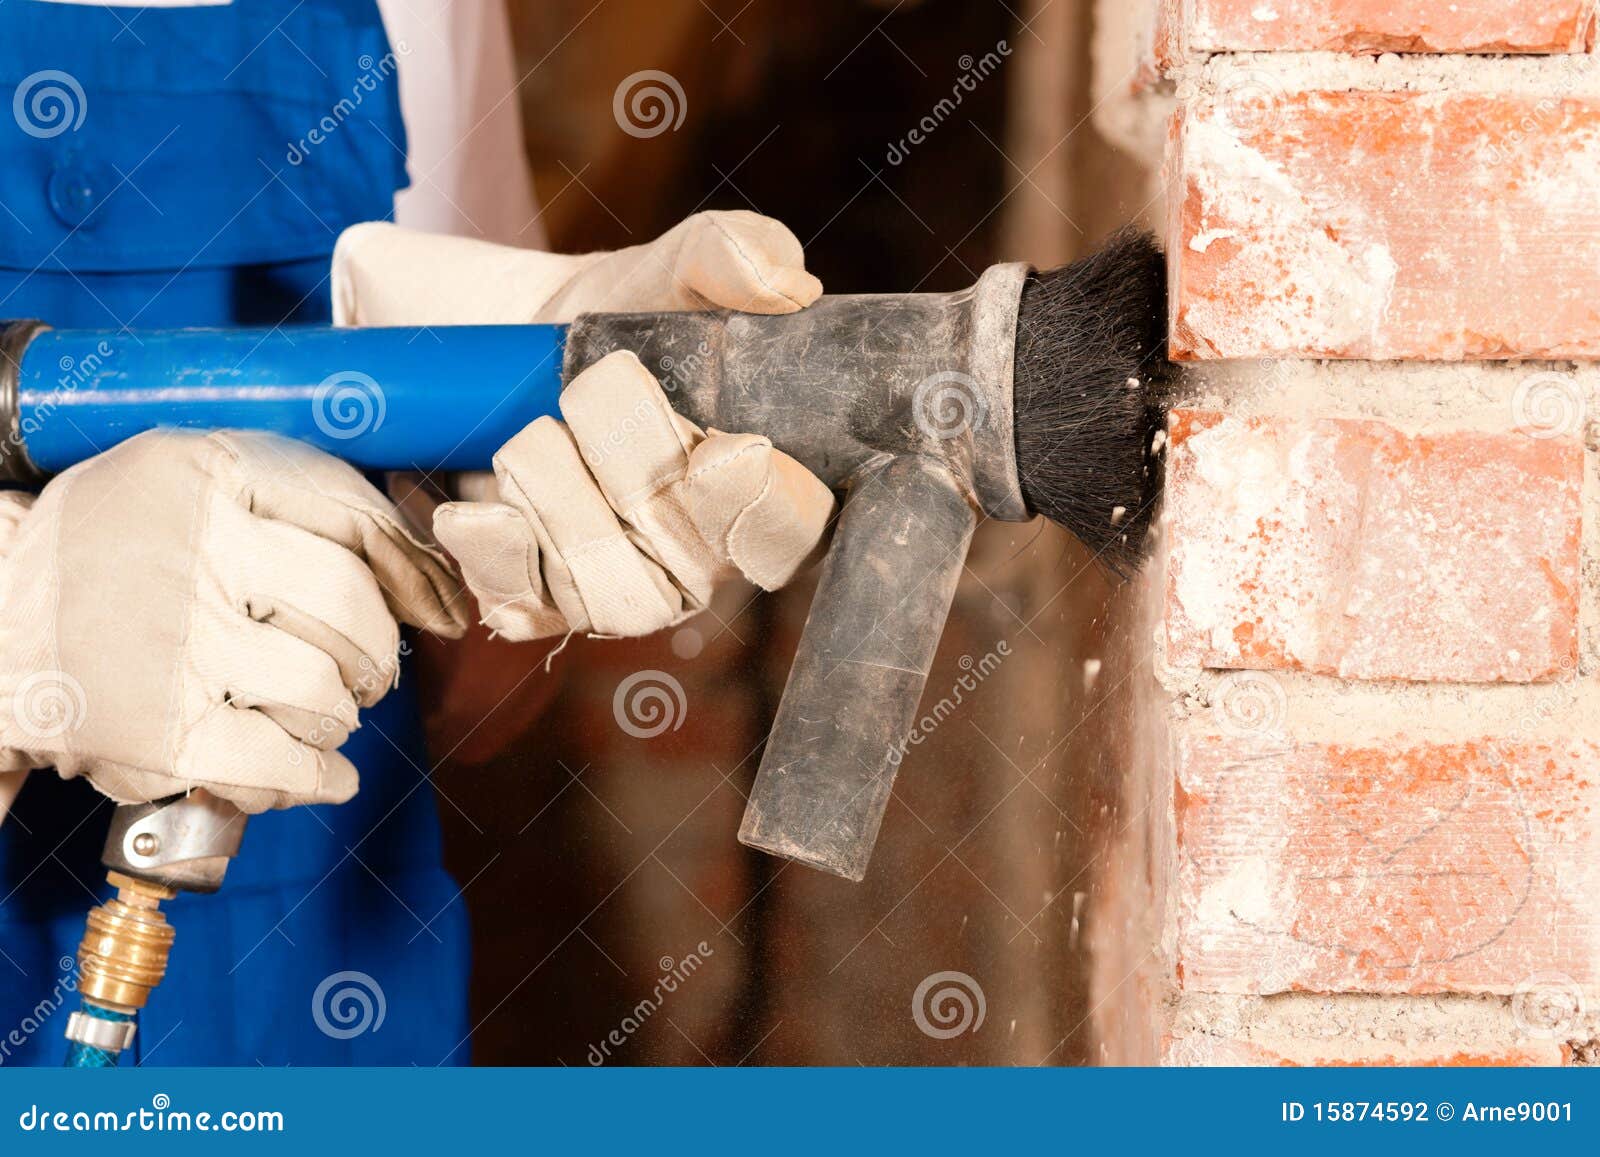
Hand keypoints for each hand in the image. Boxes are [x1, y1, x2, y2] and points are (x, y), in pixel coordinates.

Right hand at [0, 430, 466, 811]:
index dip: (414, 571)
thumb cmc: (120, 552)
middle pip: (348, 609)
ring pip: (323, 691)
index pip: (353, 514)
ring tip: (320, 713)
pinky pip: (280, 765)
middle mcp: (191, 549)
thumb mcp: (195, 486)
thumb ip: (308, 508)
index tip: (440, 609)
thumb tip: (439, 588)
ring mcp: (172, 644)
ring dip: (339, 716)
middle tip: (366, 672)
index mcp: (204, 472)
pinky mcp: (157, 732)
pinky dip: (313, 779)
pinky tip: (319, 774)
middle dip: (376, 654)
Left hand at [331, 210, 835, 639]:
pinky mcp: (543, 602)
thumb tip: (783, 286)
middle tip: (591, 392)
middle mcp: (701, 555)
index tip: (716, 442)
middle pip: (687, 570)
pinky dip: (496, 552)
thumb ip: (735, 256)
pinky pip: (526, 606)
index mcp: (763, 484)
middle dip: (633, 476)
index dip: (755, 501)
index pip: (790, 533)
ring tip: (531, 435)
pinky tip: (476, 506)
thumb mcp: (678, 265)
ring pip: (609, 597)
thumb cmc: (625, 310)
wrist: (516, 335)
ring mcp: (622, 589)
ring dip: (559, 507)